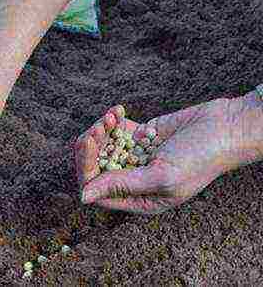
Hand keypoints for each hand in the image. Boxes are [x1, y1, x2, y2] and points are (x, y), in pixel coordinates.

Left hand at [74, 97, 254, 213]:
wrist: (224, 126)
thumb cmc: (200, 158)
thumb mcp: (161, 176)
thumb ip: (121, 185)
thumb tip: (83, 197)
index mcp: (139, 199)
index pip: (97, 190)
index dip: (86, 169)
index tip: (90, 145)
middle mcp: (134, 181)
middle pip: (95, 167)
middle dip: (91, 146)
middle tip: (99, 127)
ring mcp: (135, 157)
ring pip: (100, 147)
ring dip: (100, 129)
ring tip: (112, 117)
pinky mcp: (138, 137)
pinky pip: (113, 131)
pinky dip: (111, 119)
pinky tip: (119, 110)